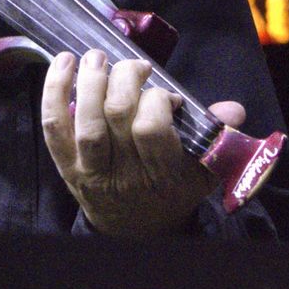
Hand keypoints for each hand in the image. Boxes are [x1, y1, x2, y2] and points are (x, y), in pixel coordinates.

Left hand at [39, 51, 246, 235]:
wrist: (134, 230)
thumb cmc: (170, 192)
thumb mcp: (202, 171)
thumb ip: (217, 139)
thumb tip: (234, 110)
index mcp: (160, 174)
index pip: (151, 128)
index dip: (156, 100)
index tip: (165, 95)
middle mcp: (123, 173)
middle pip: (116, 115)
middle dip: (124, 79)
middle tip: (135, 67)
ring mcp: (90, 171)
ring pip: (85, 121)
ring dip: (89, 81)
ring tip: (97, 58)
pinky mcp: (66, 166)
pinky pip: (54, 127)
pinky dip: (54, 92)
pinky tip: (63, 63)